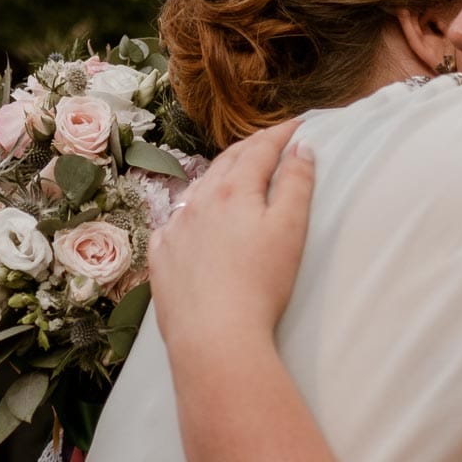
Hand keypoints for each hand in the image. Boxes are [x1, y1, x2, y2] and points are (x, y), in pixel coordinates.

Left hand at [150, 118, 315, 357]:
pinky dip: (191, 212)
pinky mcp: (161, 257)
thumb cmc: (260, 285)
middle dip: (250, 148)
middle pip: (226, 163)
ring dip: (218, 176)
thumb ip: (296, 185)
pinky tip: (195, 220)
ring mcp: (175, 228)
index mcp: (233, 190)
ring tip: (233, 175)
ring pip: (197, 190)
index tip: (297, 124)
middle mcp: (199, 201)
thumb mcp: (290, 231)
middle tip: (269, 141)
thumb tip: (301, 149)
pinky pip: (175, 223)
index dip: (280, 133)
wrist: (214, 337)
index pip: (260, 149)